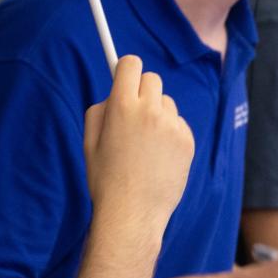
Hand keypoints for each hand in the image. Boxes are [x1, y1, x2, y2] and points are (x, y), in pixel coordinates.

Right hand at [82, 55, 193, 228]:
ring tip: (145, 144)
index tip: (125, 75)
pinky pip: (178, 124)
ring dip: (157, 114)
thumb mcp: (89, 140)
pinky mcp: (187, 140)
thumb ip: (101, 108)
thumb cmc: (105, 177)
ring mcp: (171, 125)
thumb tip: (116, 90)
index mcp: (121, 106)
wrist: (132, 212)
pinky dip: (170, 133)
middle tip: (133, 112)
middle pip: (151, 79)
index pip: (130, 64)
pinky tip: (159, 156)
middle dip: (142, 91)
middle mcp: (149, 110)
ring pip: (166, 103)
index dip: (126, 69)